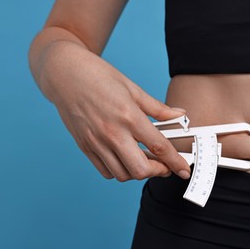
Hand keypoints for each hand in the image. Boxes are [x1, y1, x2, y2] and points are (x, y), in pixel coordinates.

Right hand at [42, 43, 190, 180]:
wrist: (64, 73)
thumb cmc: (99, 76)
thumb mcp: (133, 88)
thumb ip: (158, 108)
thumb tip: (180, 115)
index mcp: (129, 116)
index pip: (159, 147)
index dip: (176, 162)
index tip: (184, 170)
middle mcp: (112, 133)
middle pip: (140, 169)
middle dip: (158, 171)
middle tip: (164, 164)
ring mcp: (96, 142)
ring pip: (122, 174)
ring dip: (138, 172)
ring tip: (145, 160)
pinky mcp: (85, 147)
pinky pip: (105, 171)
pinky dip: (119, 170)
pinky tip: (125, 158)